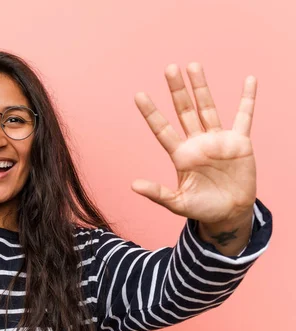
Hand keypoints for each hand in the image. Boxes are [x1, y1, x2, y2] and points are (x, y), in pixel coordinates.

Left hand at [132, 63, 256, 224]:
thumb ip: (157, 193)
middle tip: (169, 68)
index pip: (162, 129)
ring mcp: (217, 140)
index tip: (138, 95)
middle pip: (184, 111)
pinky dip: (247, 99)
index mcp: (180, 155)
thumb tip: (132, 185)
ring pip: (207, 108)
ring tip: (193, 66)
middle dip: (177, 91)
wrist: (229, 213)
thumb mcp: (177, 203)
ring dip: (201, 87)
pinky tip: (249, 80)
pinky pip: (244, 116)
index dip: (151, 113)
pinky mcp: (240, 142)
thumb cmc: (201, 208)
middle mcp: (197, 143)